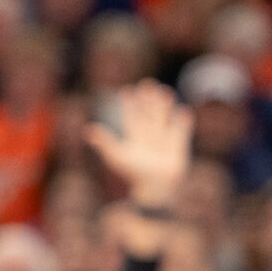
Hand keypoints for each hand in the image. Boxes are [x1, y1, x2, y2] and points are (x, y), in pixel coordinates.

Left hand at [86, 79, 192, 212]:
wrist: (156, 187)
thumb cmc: (135, 174)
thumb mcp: (117, 156)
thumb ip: (105, 142)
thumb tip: (88, 129)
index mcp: (134, 140)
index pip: (131, 118)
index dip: (129, 106)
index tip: (126, 91)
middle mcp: (148, 139)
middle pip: (147, 115)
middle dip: (147, 100)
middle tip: (147, 83)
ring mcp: (163, 143)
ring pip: (163, 120)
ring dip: (163, 106)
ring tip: (165, 91)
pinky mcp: (177, 148)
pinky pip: (180, 132)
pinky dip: (182, 122)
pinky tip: (183, 112)